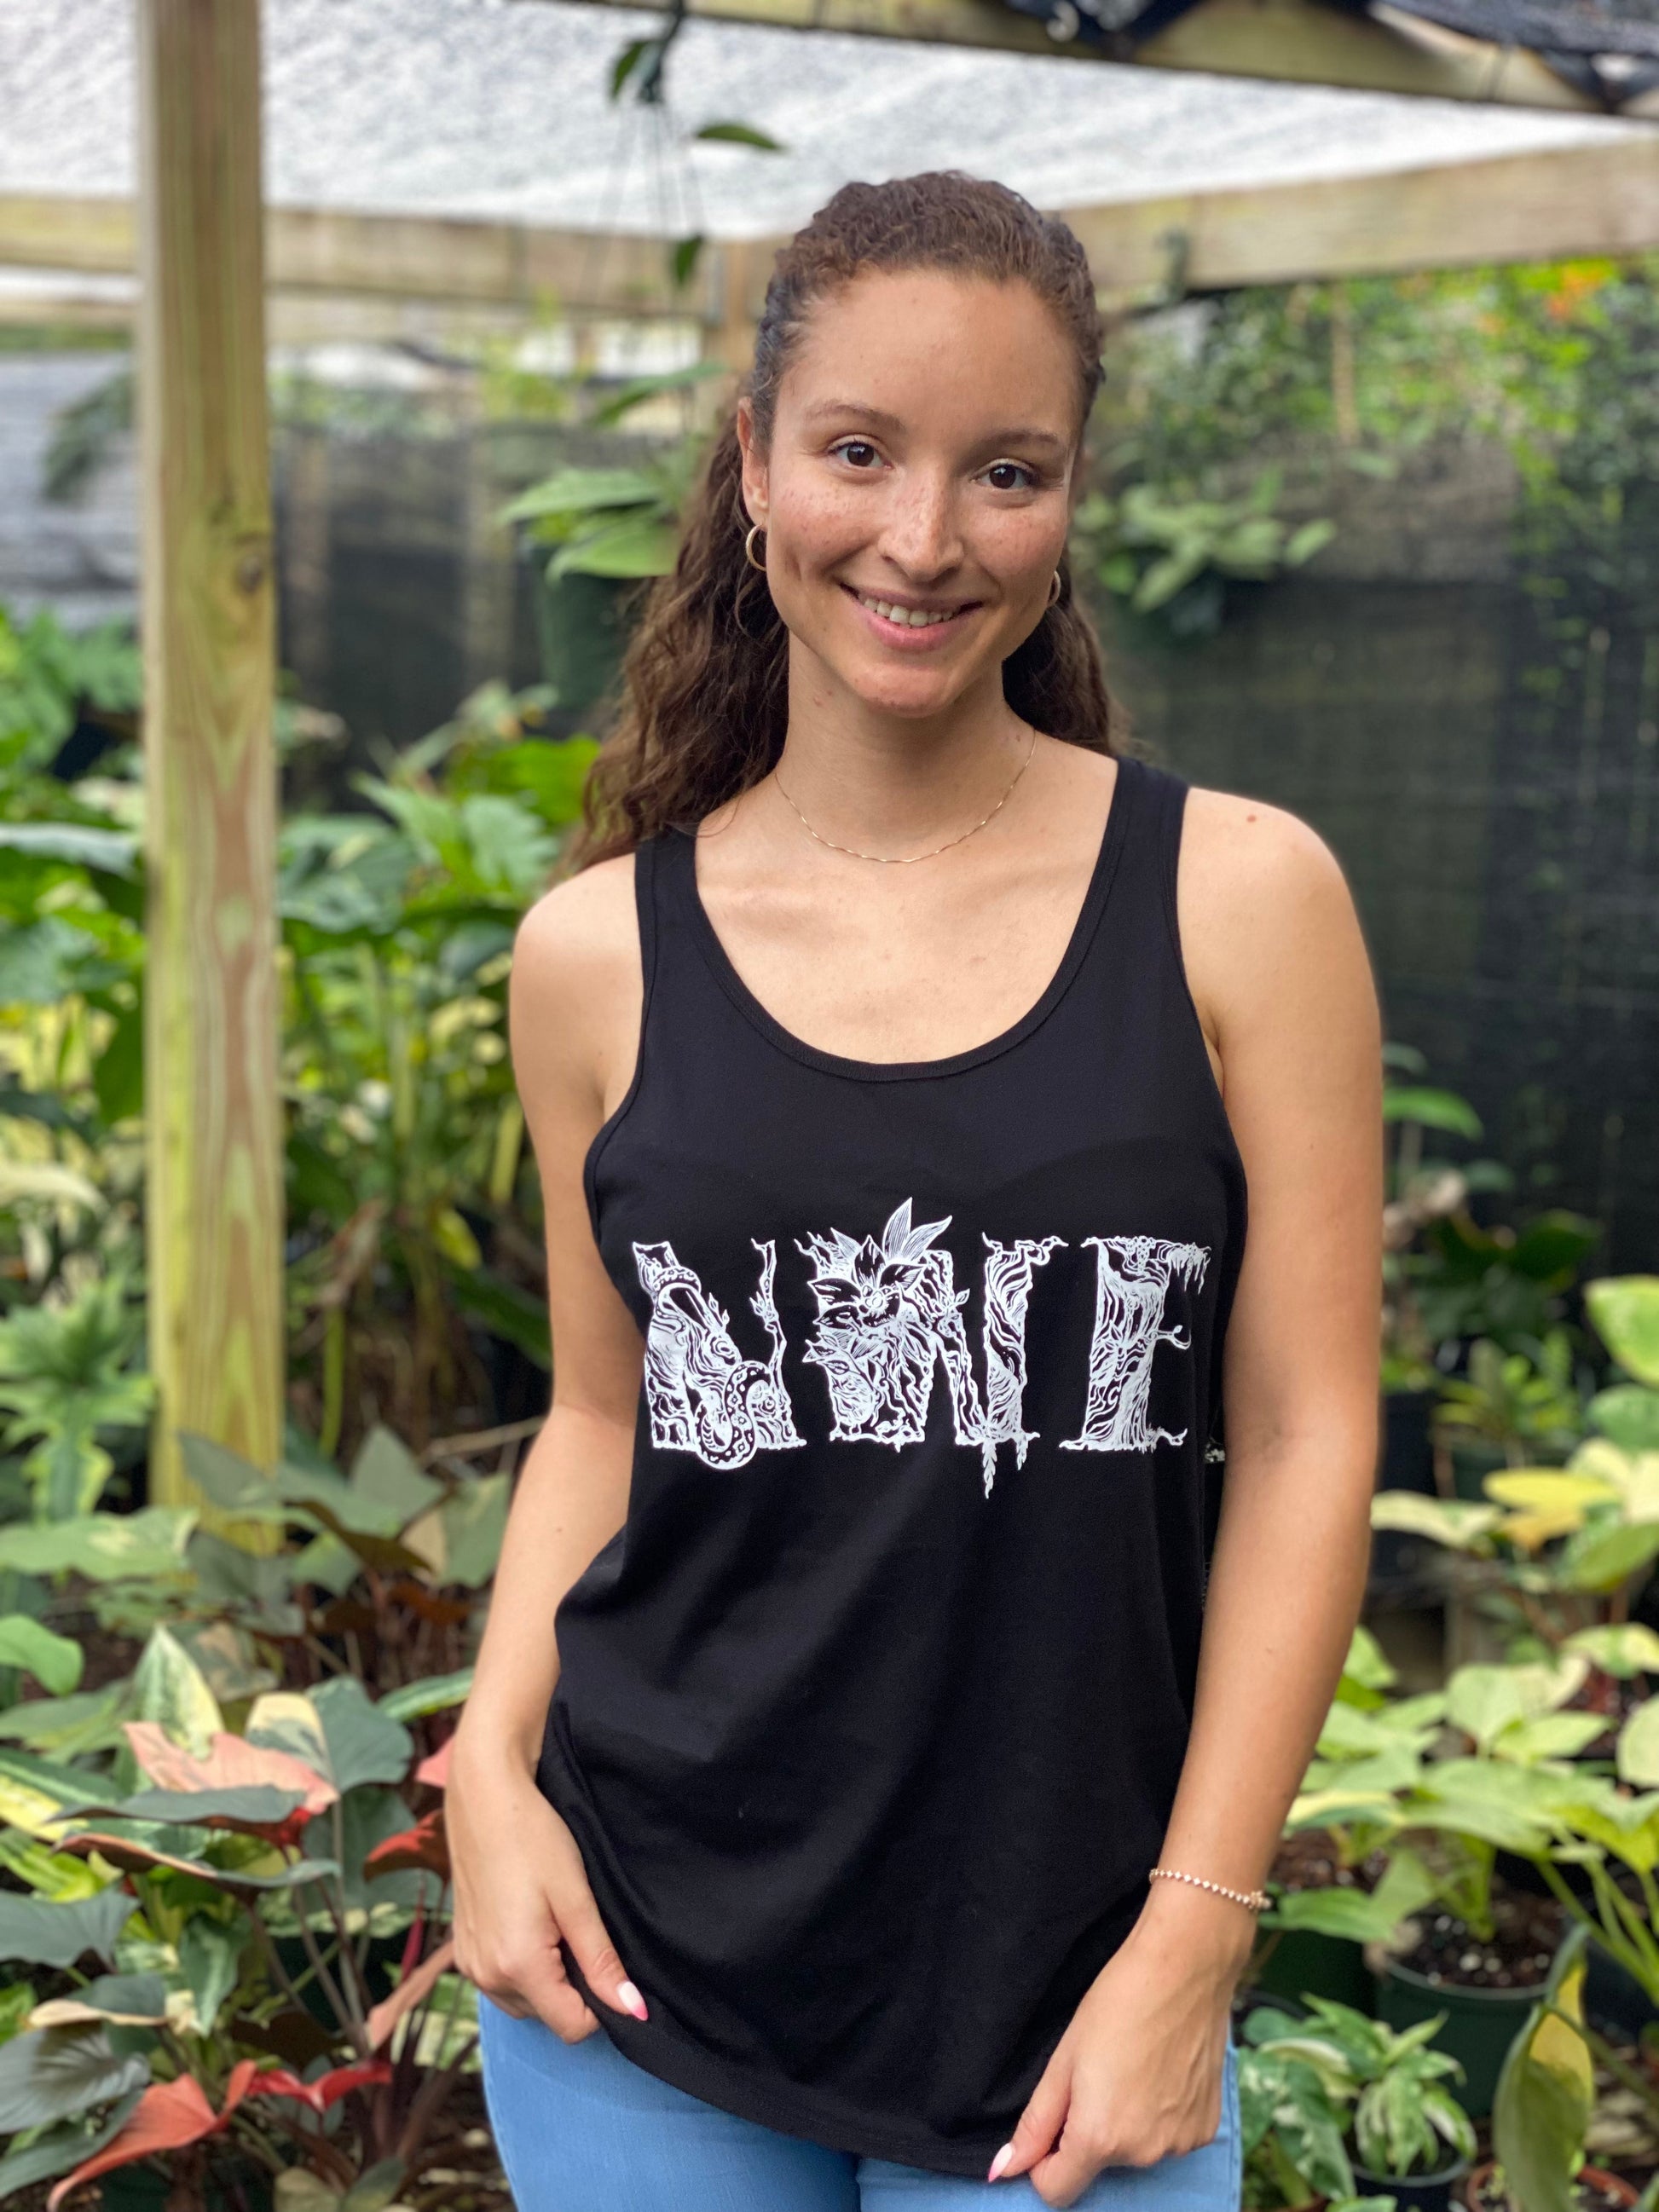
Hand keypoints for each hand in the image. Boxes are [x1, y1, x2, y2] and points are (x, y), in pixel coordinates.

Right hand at [448, 1746, 648, 2043]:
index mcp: (517, 1967)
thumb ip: (602, 1960)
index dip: (601, 2003)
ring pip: (525, 2002)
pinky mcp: (462, 1951)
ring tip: (553, 1922)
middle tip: (576, 1928)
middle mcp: (486, 1978)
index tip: (607, 1959)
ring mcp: (469, 1966)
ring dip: (547, 1978)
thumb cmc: (532, 1837)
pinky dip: (523, 1967)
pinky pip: (502, 1982)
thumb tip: (633, 2011)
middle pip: (548, 2016)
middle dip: (572, 1987)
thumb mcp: (576, 1898)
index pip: (572, 2027)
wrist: (484, 1796)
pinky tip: (531, 1922)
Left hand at [990, 1886, 1250, 2207]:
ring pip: (1135, 2150)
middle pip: (1097, 2164)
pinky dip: (1160, 2115)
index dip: (1044, 2161)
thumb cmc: (1117, 2002)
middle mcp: (1142, 2154)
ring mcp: (1179, 2145)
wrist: (1185, 1967)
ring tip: (1133, 2066)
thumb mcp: (1064, 2058)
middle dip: (1090, 2130)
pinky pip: (1168, 2137)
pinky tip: (1162, 2071)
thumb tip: (1003, 2169)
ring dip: (1127, 2122)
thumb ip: (1035, 2122)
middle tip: (1099, 2072)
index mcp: (1098, 2138)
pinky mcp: (1206, 2129)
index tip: (1052, 2122)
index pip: (1056, 2190)